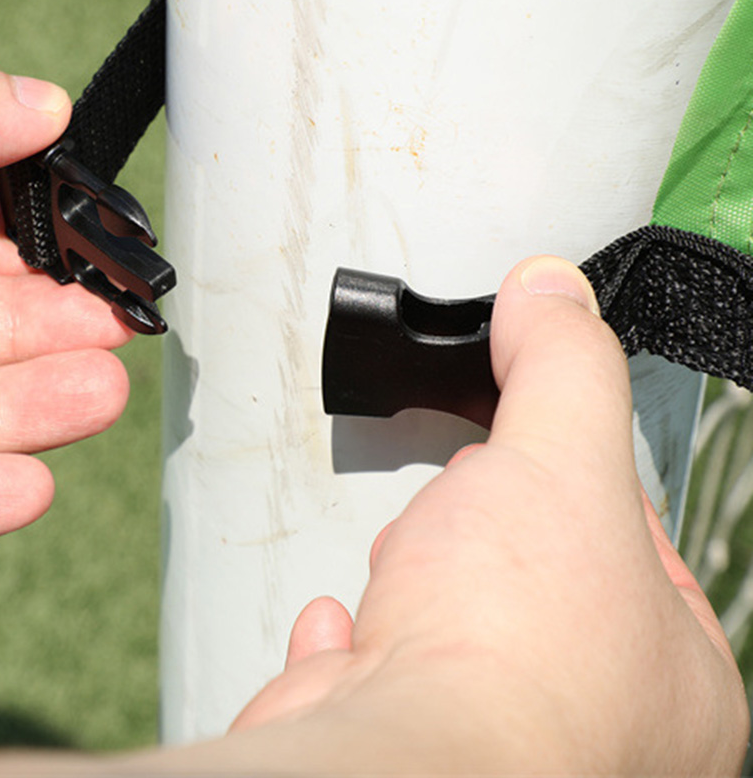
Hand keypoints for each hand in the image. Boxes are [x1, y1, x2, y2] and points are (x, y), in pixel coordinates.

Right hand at [229, 257, 748, 774]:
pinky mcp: (399, 750)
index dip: (581, 482)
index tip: (547, 450)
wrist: (396, 762)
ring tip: (414, 563)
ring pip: (454, 631)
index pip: (638, 549)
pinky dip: (358, 639)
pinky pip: (377, 677)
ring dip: (421, 582)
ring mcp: (487, 746)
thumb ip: (561, 368)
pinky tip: (352, 626)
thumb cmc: (509, 652)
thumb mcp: (560, 459)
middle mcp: (590, 729)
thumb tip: (551, 293)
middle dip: (487, 531)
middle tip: (476, 507)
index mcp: (671, 676)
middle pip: (533, 584)